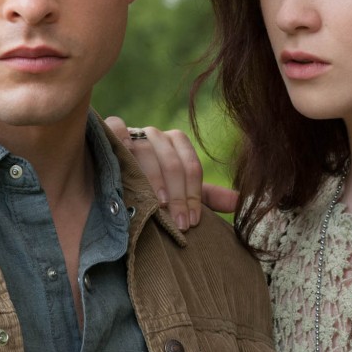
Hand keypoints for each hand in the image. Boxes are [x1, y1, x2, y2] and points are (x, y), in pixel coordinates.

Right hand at [105, 116, 204, 230]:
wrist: (115, 172)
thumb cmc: (152, 185)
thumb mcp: (179, 191)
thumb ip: (206, 197)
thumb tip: (240, 202)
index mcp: (178, 144)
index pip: (192, 167)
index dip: (194, 196)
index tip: (192, 223)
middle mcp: (158, 135)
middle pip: (172, 162)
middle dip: (178, 196)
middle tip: (179, 224)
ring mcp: (135, 131)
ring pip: (148, 150)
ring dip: (154, 179)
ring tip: (158, 204)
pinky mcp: (111, 129)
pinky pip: (117, 128)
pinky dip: (122, 140)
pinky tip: (124, 162)